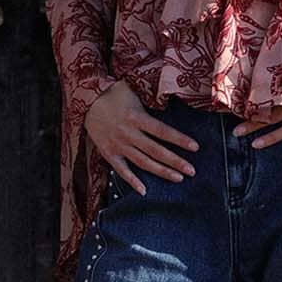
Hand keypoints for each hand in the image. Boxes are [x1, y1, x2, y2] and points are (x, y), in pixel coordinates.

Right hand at [84, 79, 198, 194]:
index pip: (162, 131)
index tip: (195, 147)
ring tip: (178, 178)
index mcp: (136, 117)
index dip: (179, 139)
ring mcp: (118, 145)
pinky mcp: (108, 153)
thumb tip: (169, 100)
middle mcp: (128, 133)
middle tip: (192, 170)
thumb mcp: (133, 91)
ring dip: (161, 171)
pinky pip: (121, 170)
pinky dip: (132, 181)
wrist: (86, 101)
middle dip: (175, 161)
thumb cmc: (113, 93)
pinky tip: (144, 190)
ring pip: (143, 162)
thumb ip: (149, 101)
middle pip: (156, 150)